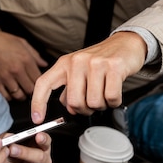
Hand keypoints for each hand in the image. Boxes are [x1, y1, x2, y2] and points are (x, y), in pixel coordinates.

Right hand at [0, 30, 47, 99]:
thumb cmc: (4, 41)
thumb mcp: (23, 43)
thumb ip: (35, 55)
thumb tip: (44, 64)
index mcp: (26, 60)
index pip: (38, 79)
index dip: (39, 83)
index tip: (37, 82)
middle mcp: (17, 70)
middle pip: (30, 89)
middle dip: (31, 90)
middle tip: (29, 88)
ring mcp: (6, 77)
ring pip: (19, 95)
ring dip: (21, 95)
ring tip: (21, 91)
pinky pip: (6, 96)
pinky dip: (9, 96)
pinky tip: (10, 91)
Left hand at [0, 132, 51, 162]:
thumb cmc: (15, 150)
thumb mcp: (14, 141)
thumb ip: (12, 138)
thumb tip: (6, 139)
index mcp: (43, 148)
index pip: (47, 142)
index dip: (43, 139)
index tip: (38, 135)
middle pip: (39, 158)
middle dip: (25, 153)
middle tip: (11, 149)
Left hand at [30, 32, 146, 122]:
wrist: (125, 43)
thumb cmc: (101, 59)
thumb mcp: (79, 70)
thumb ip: (70, 88)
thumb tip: (67, 107)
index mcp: (65, 63)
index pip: (43, 83)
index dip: (38, 103)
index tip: (37, 118)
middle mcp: (77, 61)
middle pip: (74, 102)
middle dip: (85, 109)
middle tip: (91, 101)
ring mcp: (96, 63)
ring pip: (94, 103)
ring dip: (101, 104)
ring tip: (104, 92)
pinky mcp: (114, 67)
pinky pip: (111, 98)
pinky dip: (114, 101)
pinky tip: (114, 90)